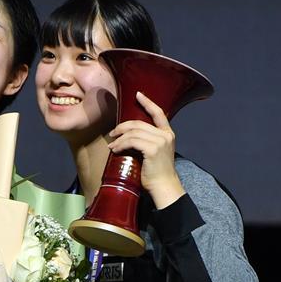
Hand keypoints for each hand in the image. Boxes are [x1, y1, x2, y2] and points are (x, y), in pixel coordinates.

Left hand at [108, 91, 184, 208]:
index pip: (158, 113)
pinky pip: (132, 142)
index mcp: (168, 134)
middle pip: (139, 123)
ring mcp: (160, 141)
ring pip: (133, 133)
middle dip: (123, 126)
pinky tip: (115, 149)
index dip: (147, 102)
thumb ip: (148, 141)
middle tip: (113, 133)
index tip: (138, 95)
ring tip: (112, 145)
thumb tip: (129, 137)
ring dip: (119, 138)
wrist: (163, 186)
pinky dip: (121, 144)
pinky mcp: (153, 149)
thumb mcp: (156, 152)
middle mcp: (165, 135)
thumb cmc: (156, 173)